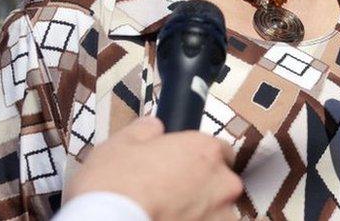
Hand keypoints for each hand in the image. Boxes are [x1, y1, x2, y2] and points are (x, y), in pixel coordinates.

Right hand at [64, 117, 242, 220]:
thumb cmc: (116, 186)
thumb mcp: (121, 144)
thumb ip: (146, 129)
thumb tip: (154, 127)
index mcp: (205, 151)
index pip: (219, 150)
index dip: (199, 158)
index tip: (183, 166)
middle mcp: (222, 181)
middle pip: (222, 181)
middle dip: (203, 187)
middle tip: (173, 194)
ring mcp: (222, 214)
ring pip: (218, 210)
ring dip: (201, 212)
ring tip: (171, 214)